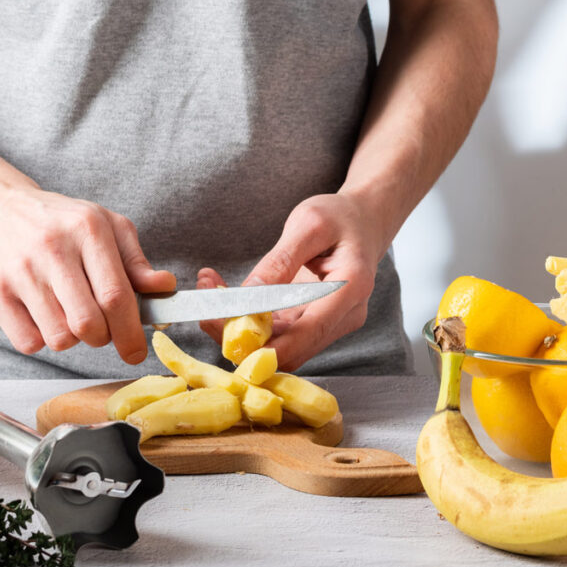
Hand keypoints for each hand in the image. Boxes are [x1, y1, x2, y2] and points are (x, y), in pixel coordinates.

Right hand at [0, 187, 175, 363]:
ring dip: (70, 338)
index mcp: (87, 229)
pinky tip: (40, 315)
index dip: (131, 332)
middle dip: (101, 338)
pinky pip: (28, 342)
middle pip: (88, 324)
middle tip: (98, 328)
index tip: (136, 351)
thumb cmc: (56, 220)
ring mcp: (20, 271)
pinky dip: (40, 339)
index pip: (116, 295)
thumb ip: (135, 260)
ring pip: (59, 338)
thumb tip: (162, 287)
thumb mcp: (103, 225)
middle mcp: (53, 249)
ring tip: (66, 314)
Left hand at [198, 193, 381, 370]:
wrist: (362, 222)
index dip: (264, 344)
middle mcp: (344, 316)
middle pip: (288, 348)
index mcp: (350, 288)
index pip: (306, 334)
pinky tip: (225, 295)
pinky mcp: (313, 324)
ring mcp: (329, 325)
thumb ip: (279, 262)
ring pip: (278, 346)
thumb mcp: (308, 224)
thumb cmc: (339, 217)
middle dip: (241, 334)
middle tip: (204, 303)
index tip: (222, 326)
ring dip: (238, 327)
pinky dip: (248, 320)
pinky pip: (277, 333)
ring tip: (208, 289)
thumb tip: (249, 297)